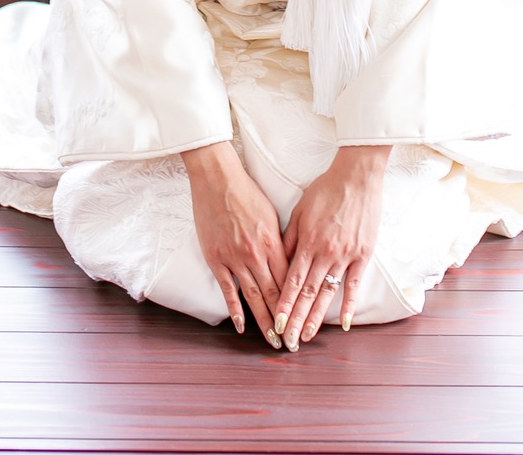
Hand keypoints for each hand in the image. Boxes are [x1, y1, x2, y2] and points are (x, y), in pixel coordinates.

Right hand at [182, 142, 286, 346]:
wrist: (218, 179)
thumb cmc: (247, 193)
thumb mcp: (272, 215)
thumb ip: (281, 242)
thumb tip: (292, 263)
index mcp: (273, 242)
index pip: (289, 281)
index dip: (298, 304)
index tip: (305, 321)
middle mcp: (256, 254)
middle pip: (274, 294)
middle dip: (285, 320)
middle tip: (293, 343)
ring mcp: (235, 258)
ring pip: (253, 297)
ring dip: (264, 322)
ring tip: (273, 341)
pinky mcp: (216, 259)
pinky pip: (228, 290)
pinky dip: (235, 310)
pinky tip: (241, 326)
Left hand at [274, 144, 390, 347]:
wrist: (357, 176)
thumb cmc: (325, 190)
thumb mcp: (300, 211)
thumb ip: (289, 239)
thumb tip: (279, 263)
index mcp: (307, 241)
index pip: (292, 281)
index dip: (283, 304)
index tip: (274, 323)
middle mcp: (325, 252)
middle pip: (307, 293)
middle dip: (295, 319)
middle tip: (287, 341)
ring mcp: (345, 255)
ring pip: (327, 293)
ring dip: (315, 318)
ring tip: (306, 337)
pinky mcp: (362, 255)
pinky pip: (353, 284)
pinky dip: (348, 305)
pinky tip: (342, 323)